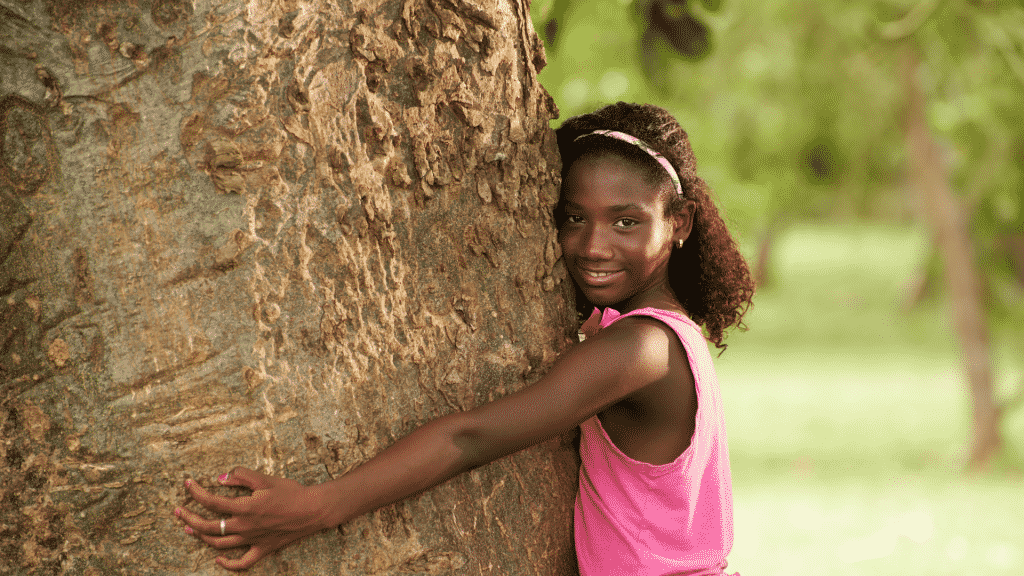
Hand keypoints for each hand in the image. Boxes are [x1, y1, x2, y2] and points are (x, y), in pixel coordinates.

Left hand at [175, 467, 333, 570]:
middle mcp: (245, 526)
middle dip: (189, 518)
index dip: (196, 492)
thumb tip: (220, 478)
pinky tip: (217, 559)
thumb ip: (241, 476)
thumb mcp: (266, 479)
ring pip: (219, 543)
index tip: (187, 484)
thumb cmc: (291, 492)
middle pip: (208, 526)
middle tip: (178, 510)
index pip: (212, 501)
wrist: (313, 510)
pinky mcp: (262, 549)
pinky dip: (227, 564)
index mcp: (245, 507)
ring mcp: (252, 540)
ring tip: (190, 529)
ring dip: (201, 537)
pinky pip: (242, 563)